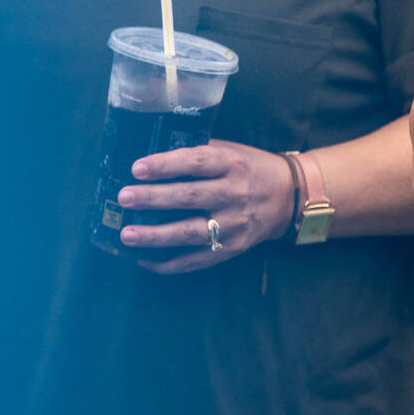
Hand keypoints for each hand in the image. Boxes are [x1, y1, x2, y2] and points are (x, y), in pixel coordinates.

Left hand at [116, 140, 294, 273]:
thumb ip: (199, 153)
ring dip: (155, 235)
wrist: (289, 197)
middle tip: (124, 197)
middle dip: (153, 198)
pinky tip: (144, 259)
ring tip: (126, 234)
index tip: (137, 168)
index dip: (166, 165)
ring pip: (189, 232)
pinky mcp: (232, 248)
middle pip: (189, 198)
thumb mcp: (231, 151)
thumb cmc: (250, 168)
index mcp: (231, 164)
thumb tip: (152, 156)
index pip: (195, 163)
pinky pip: (196, 260)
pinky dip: (169, 263)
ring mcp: (233, 225)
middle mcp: (233, 194)